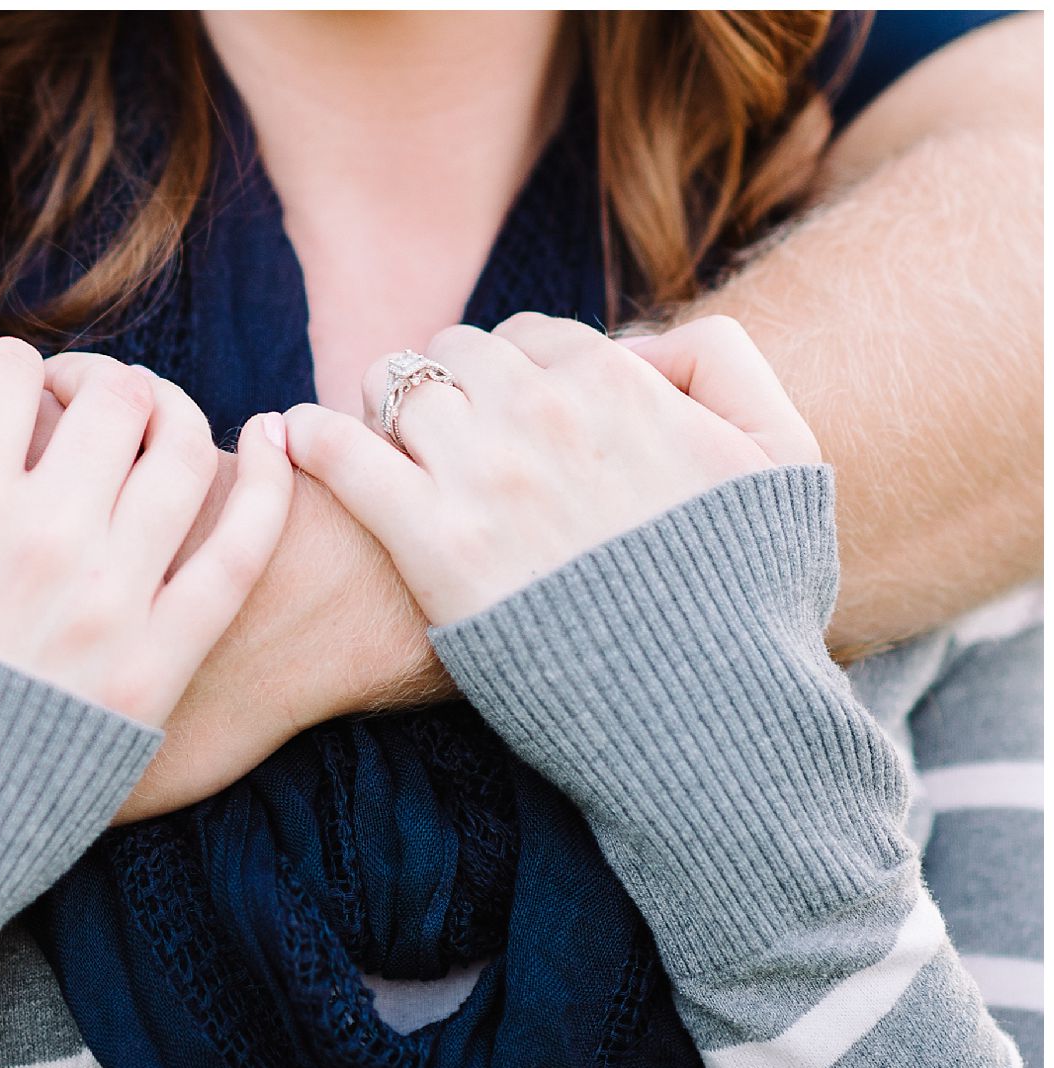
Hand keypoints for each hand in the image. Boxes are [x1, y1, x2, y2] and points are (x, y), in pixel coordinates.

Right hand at [0, 338, 293, 727]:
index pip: (4, 373)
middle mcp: (43, 537)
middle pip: (108, 397)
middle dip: (85, 383)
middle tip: (68, 412)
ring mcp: (111, 604)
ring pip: (181, 450)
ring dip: (172, 412)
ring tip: (152, 426)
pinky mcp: (158, 671)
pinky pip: (241, 553)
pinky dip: (274, 485)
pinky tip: (277, 446)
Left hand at [283, 313, 820, 624]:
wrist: (711, 717)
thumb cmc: (751, 600)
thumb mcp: (783, 458)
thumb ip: (724, 365)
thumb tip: (638, 341)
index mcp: (618, 386)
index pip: (530, 339)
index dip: (511, 372)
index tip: (497, 410)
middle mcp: (544, 415)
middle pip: (455, 356)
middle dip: (446, 386)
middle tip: (434, 432)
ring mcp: (484, 477)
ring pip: (394, 389)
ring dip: (380, 405)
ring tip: (371, 436)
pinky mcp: (432, 545)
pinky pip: (343, 453)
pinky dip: (314, 437)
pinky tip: (295, 439)